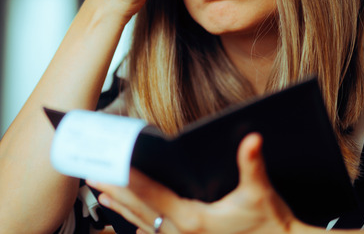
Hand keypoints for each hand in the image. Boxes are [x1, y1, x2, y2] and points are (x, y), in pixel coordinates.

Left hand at [88, 133, 310, 233]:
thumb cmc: (270, 225)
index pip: (151, 193)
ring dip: (122, 209)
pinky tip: (132, 225)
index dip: (128, 178)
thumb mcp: (261, 194)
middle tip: (93, 174)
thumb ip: (252, 165)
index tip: (109, 166)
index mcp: (193, 219)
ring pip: (145, 224)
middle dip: (115, 191)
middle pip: (140, 209)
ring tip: (101, 195)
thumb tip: (252, 140)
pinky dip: (141, 226)